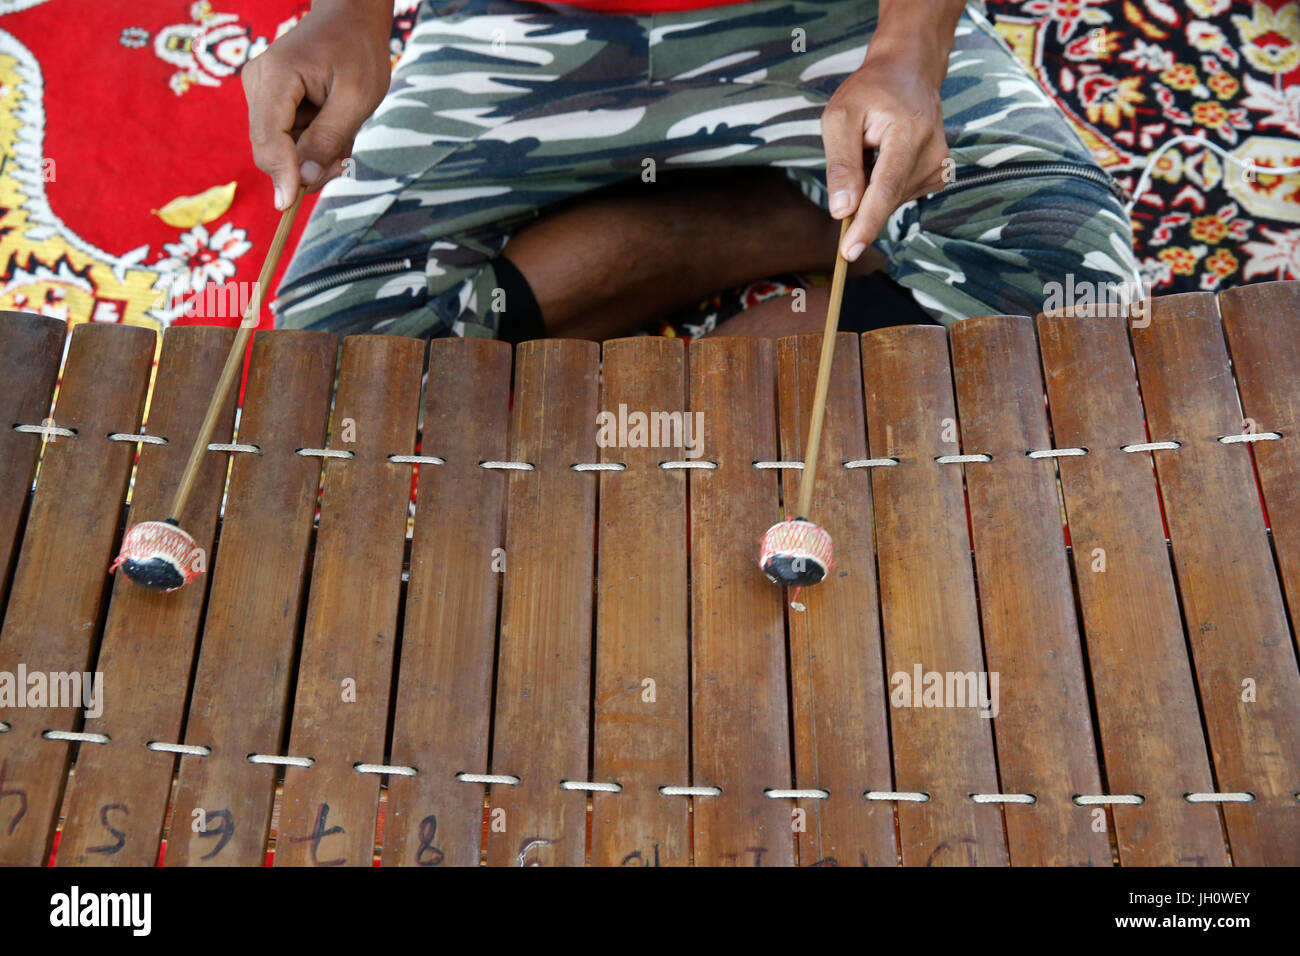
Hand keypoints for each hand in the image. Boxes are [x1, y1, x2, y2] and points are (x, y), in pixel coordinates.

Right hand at [242, 0, 393, 208]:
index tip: (290, 205)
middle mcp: (257, 84)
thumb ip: (329, 139)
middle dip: (304, 168)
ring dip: (311, 158)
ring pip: (277, 150)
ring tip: (343, 137)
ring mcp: (260, 93)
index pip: (268, 138)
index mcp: (276, 77)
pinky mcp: (269, 102)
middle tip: (344, 163)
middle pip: (268, 151)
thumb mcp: (356, 98)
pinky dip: (309, 147)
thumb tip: (303, 182)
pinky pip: (284, 141)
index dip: (280, 174)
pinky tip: (331, 129)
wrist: (349, 18)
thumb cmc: (357, 51)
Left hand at [821, 42, 951, 261]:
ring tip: (876, 145)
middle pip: (885, 199)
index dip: (866, 223)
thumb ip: (841, 164)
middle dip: (860, 196)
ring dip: (871, 185)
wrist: (910, 73)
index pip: (885, 189)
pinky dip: (884, 185)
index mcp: (910, 133)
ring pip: (890, 201)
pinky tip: (888, 156)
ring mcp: (939, 166)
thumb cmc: (870, 91)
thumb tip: (842, 211)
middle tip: (857, 155)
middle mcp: (932, 153)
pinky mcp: (938, 176)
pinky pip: (898, 196)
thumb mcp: (840, 117)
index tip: (849, 252)